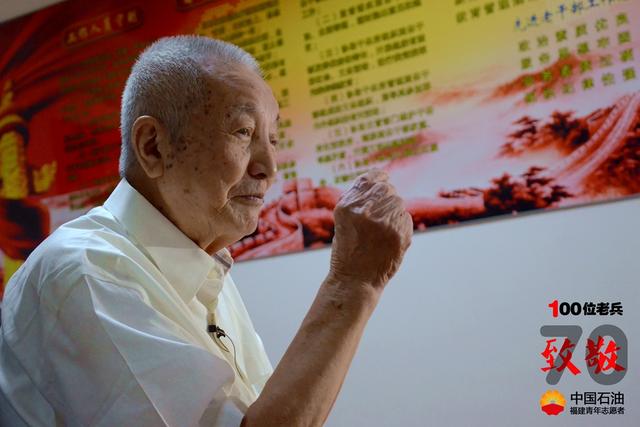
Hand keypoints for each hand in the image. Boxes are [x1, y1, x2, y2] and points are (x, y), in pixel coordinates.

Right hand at [328, 169, 412, 290]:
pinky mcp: (400, 234)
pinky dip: (400, 225)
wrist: (355, 280)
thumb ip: (359, 198)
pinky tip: (388, 238)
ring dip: (393, 212)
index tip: (383, 178)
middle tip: (379, 216)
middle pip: (387, 189)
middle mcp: (365, 212)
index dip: (379, 177)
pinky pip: (406, 218)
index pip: (370, 178)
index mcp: (347, 207)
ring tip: (381, 230)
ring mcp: (384, 222)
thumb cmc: (348, 248)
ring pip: (398, 202)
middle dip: (386, 197)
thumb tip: (383, 176)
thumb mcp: (344, 219)